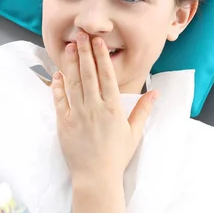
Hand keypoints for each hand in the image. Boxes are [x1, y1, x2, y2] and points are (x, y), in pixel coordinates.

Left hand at [51, 34, 157, 182]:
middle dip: (85, 53)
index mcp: (113, 108)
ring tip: (70, 47)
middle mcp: (95, 108)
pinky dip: (58, 86)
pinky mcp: (64, 123)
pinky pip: (60, 101)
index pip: (107, 76)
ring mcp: (78, 115)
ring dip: (71, 64)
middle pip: (88, 74)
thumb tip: (155, 92)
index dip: (102, 57)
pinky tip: (58, 73)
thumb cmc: (116, 156)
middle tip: (81, 35)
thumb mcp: (134, 132)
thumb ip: (143, 110)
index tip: (99, 42)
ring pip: (73, 84)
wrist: (96, 177)